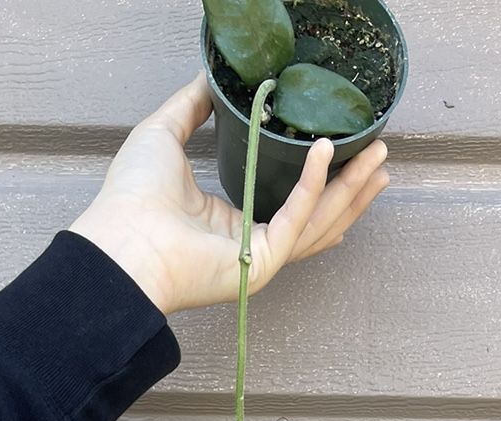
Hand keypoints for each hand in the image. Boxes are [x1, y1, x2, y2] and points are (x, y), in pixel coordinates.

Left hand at [68, 76, 390, 315]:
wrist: (121, 242)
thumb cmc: (133, 198)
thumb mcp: (164, 133)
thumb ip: (192, 106)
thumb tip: (212, 79)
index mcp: (232, 220)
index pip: (287, 204)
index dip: (319, 180)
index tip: (340, 151)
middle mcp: (251, 242)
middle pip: (317, 216)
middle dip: (352, 187)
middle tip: (379, 153)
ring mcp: (260, 257)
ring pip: (319, 222)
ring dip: (352, 190)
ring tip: (379, 160)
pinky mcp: (261, 261)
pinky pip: (296, 216)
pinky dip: (314, 183)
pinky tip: (325, 151)